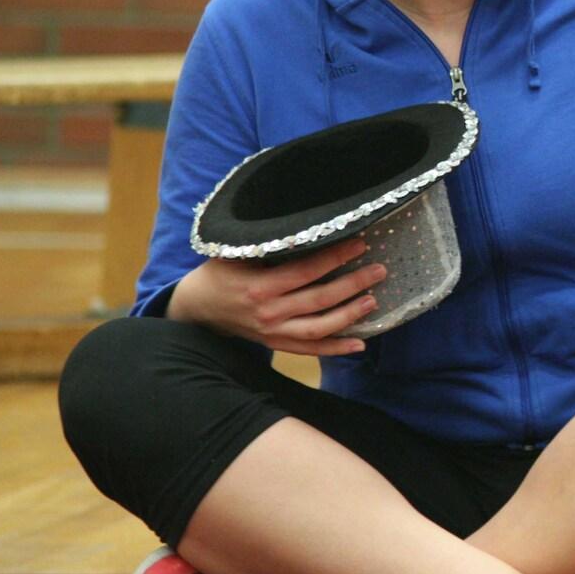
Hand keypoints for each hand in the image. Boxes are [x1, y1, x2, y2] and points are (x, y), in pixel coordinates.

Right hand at [166, 238, 383, 355]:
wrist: (195, 308)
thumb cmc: (218, 273)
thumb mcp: (235, 252)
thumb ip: (268, 244)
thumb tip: (304, 224)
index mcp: (259, 286)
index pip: (306, 271)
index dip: (335, 258)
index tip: (359, 244)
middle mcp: (268, 313)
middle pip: (319, 299)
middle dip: (353, 284)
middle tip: (379, 270)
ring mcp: (272, 332)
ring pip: (318, 328)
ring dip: (349, 315)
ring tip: (373, 301)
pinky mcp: (275, 343)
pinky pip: (309, 349)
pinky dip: (335, 348)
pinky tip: (360, 343)